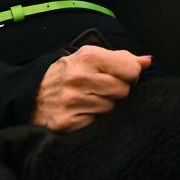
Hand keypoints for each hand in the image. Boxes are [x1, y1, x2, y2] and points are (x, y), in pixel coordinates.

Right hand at [30, 45, 151, 131]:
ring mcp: (73, 101)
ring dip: (105, 106)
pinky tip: (82, 112)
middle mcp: (80, 78)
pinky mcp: (68, 122)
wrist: (31, 94)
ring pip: (111, 108)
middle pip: (123, 90)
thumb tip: (148, 61)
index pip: (131, 70)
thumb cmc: (68, 73)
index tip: (120, 76)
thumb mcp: (91, 57)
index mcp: (88, 57)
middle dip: (117, 91)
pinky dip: (93, 119)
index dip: (130, 74)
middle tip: (101, 89)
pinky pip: (97, 123)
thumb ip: (122, 58)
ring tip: (89, 99)